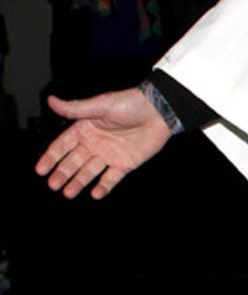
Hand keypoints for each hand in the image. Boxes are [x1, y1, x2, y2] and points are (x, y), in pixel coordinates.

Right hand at [35, 89, 171, 198]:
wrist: (160, 111)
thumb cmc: (132, 103)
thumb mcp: (102, 104)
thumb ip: (76, 108)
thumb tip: (51, 100)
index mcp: (85, 128)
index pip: (63, 145)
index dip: (51, 157)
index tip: (40, 169)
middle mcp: (95, 142)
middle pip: (74, 161)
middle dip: (63, 173)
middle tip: (53, 184)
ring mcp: (109, 154)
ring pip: (89, 171)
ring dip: (78, 182)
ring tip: (68, 192)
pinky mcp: (125, 163)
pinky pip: (112, 178)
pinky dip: (104, 186)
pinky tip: (95, 193)